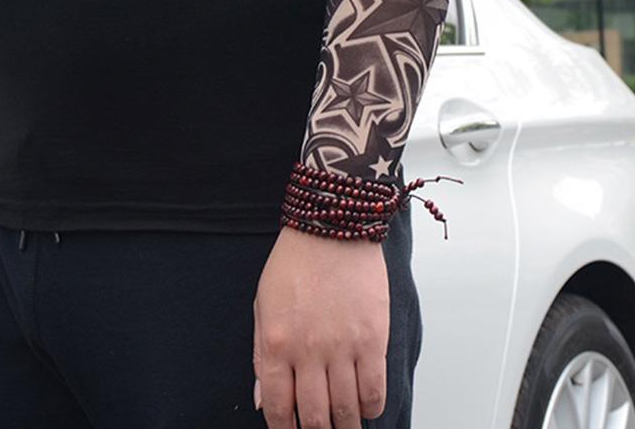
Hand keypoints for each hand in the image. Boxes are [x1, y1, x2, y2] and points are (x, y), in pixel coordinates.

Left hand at [253, 224, 388, 428]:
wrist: (332, 225)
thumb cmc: (295, 261)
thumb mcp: (263, 305)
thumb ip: (261, 356)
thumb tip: (263, 402)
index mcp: (276, 343)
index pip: (278, 409)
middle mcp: (308, 351)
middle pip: (315, 418)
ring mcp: (342, 346)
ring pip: (346, 411)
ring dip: (345, 426)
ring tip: (344, 425)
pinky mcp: (372, 338)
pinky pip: (374, 391)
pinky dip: (370, 408)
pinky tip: (365, 406)